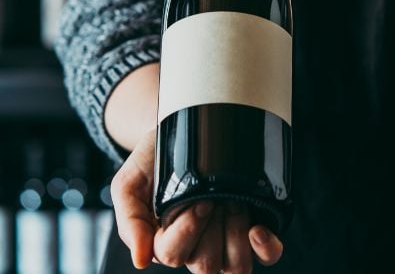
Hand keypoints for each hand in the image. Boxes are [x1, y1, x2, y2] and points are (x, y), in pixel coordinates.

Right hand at [111, 128, 284, 272]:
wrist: (179, 134)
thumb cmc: (152, 163)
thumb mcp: (128, 184)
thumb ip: (130, 222)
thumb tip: (140, 260)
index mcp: (163, 243)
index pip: (173, 255)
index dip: (187, 230)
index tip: (198, 199)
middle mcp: (196, 248)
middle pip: (205, 265)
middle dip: (212, 228)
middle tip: (212, 196)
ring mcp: (225, 242)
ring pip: (235, 266)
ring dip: (236, 234)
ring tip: (231, 202)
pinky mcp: (252, 230)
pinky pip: (266, 255)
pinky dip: (266, 247)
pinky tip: (258, 228)